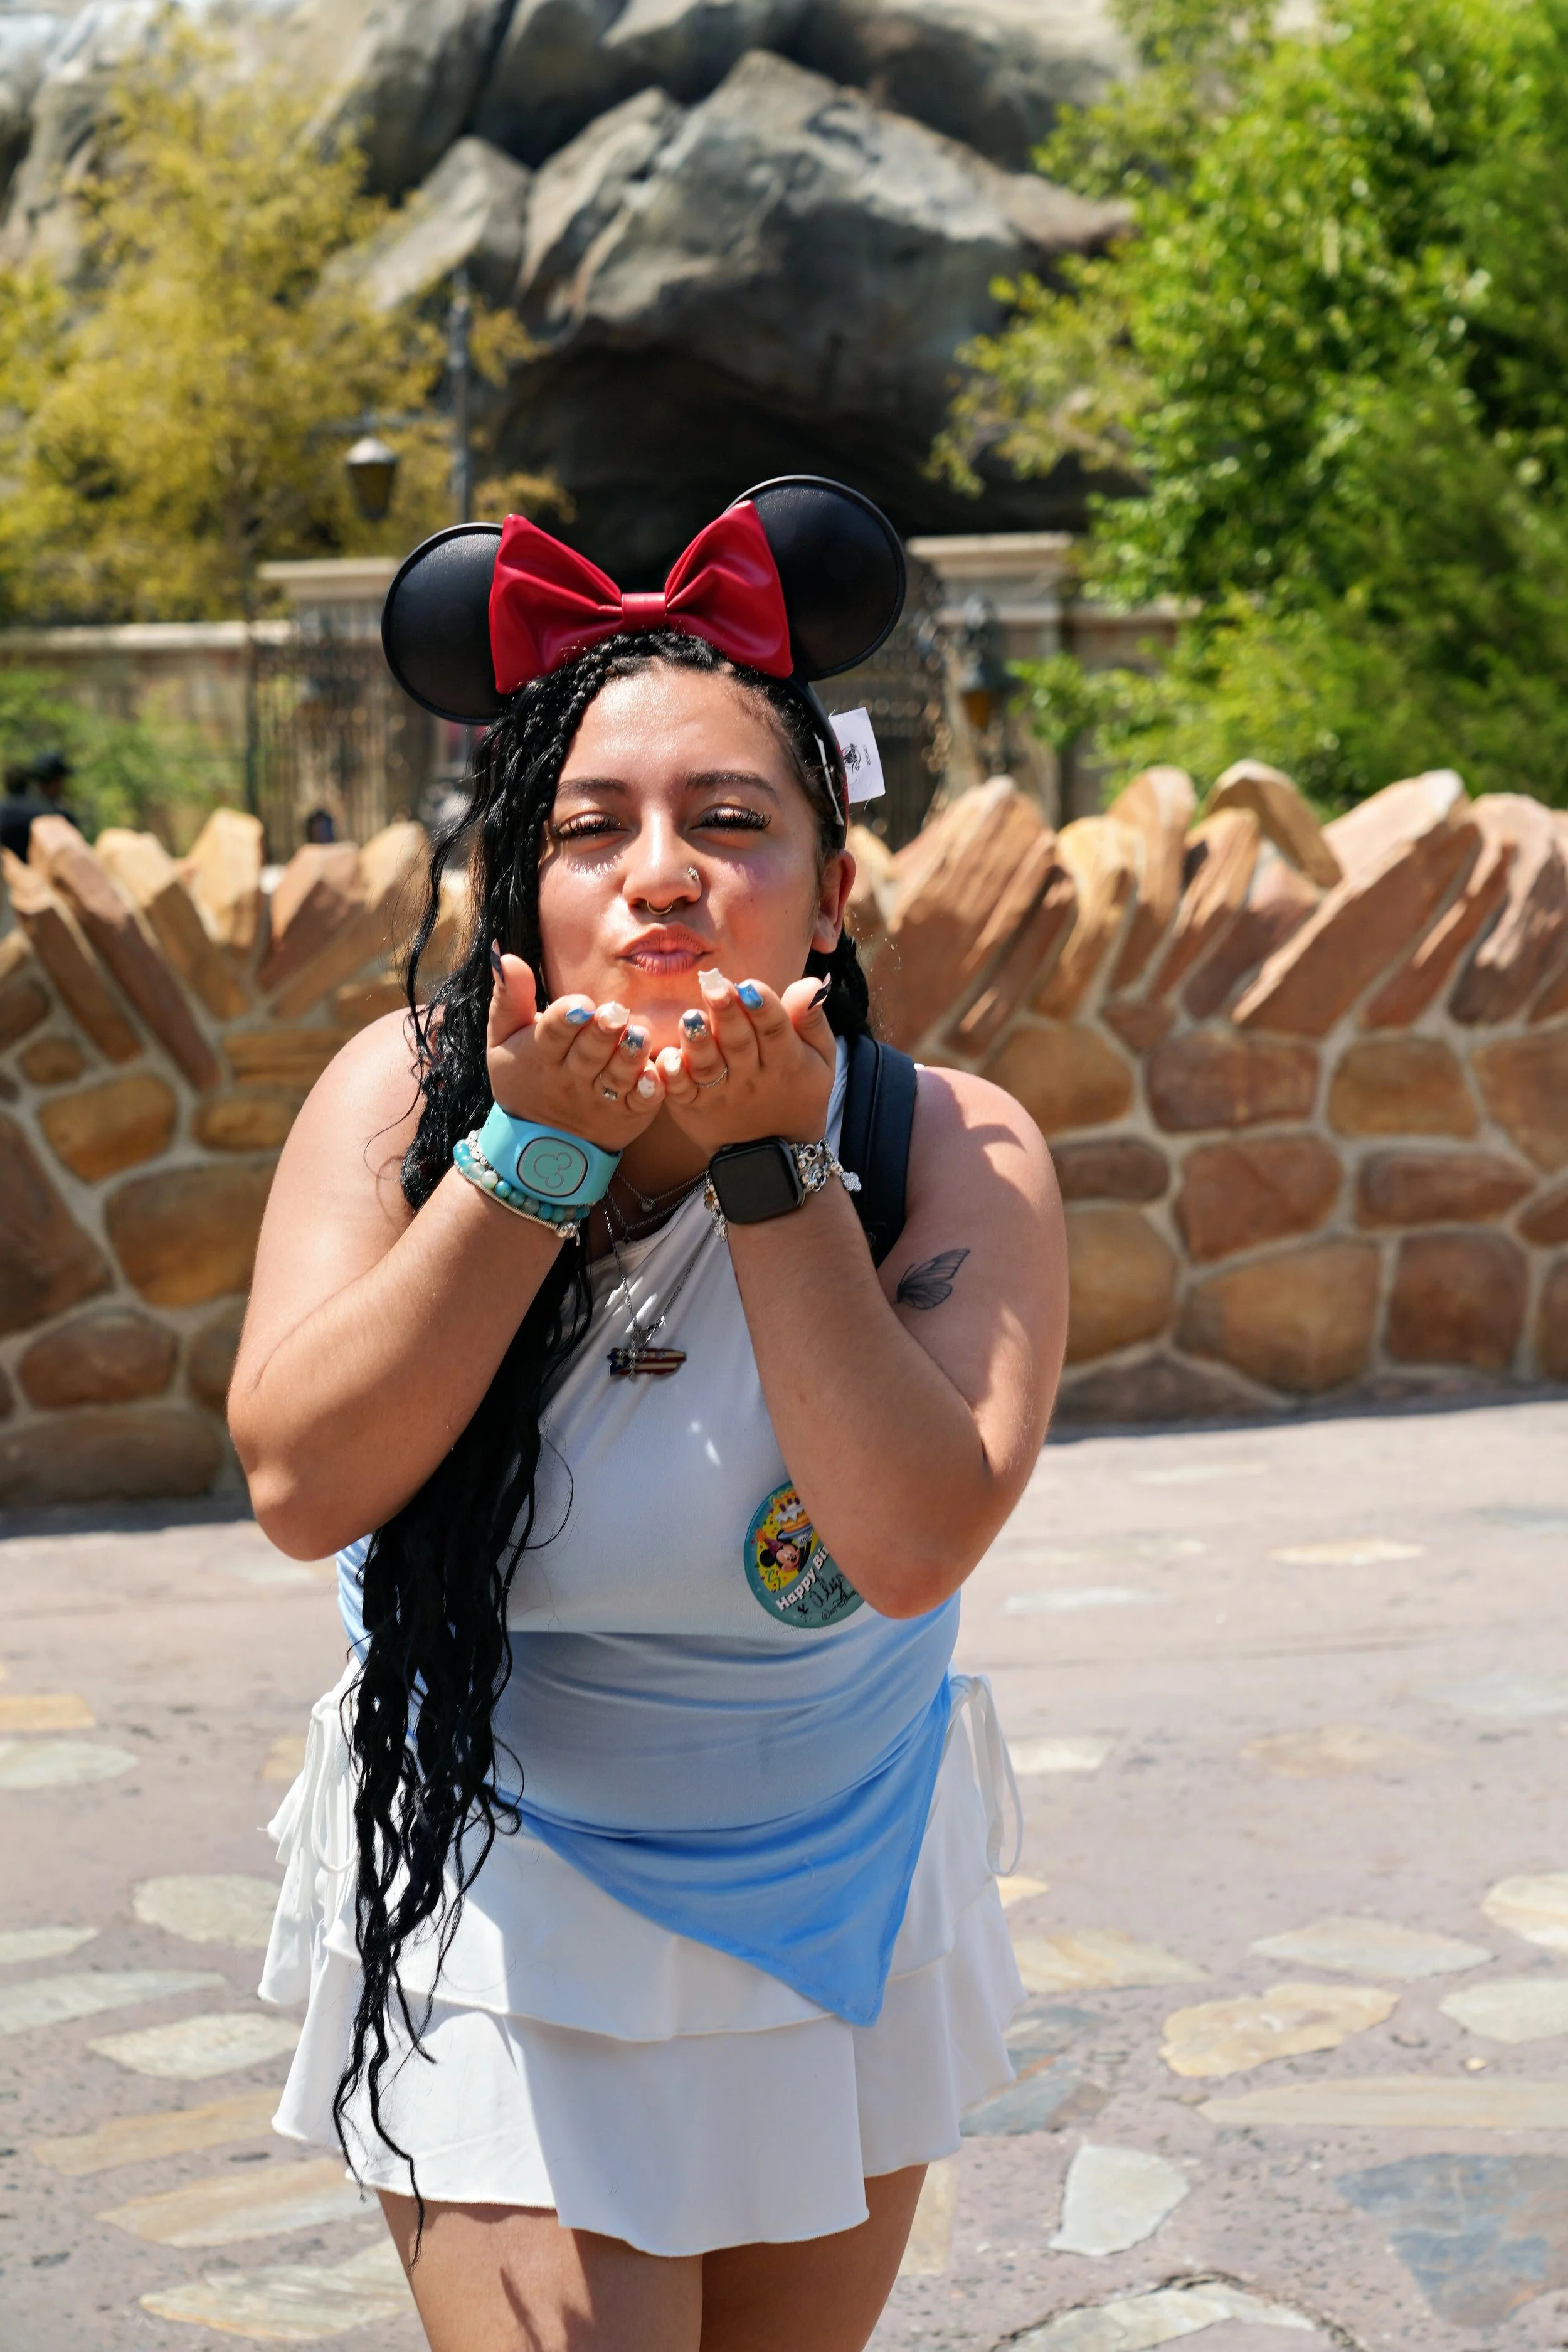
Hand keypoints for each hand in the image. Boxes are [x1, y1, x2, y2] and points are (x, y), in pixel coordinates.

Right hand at [487, 946, 665, 1149]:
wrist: (541, 1138)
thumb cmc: (525, 1073)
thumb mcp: (504, 1037)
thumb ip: (509, 997)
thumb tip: (502, 954)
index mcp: (541, 1053)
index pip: (552, 1032)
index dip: (565, 1019)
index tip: (580, 1005)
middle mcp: (571, 1076)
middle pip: (588, 1053)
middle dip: (602, 1033)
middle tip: (616, 1012)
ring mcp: (600, 1097)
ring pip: (617, 1077)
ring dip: (630, 1058)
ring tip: (640, 1036)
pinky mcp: (628, 1112)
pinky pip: (640, 1103)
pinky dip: (648, 1092)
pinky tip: (656, 1076)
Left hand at [657, 969, 835, 1147]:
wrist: (775, 1150)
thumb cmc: (799, 1089)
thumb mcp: (820, 1058)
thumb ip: (812, 1020)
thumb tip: (813, 982)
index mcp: (786, 1061)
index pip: (775, 1030)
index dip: (763, 1008)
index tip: (750, 985)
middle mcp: (752, 1077)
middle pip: (738, 1043)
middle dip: (727, 1015)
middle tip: (714, 987)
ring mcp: (720, 1094)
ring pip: (708, 1067)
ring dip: (697, 1043)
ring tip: (690, 1019)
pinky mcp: (693, 1106)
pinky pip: (681, 1092)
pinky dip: (672, 1077)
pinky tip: (667, 1057)